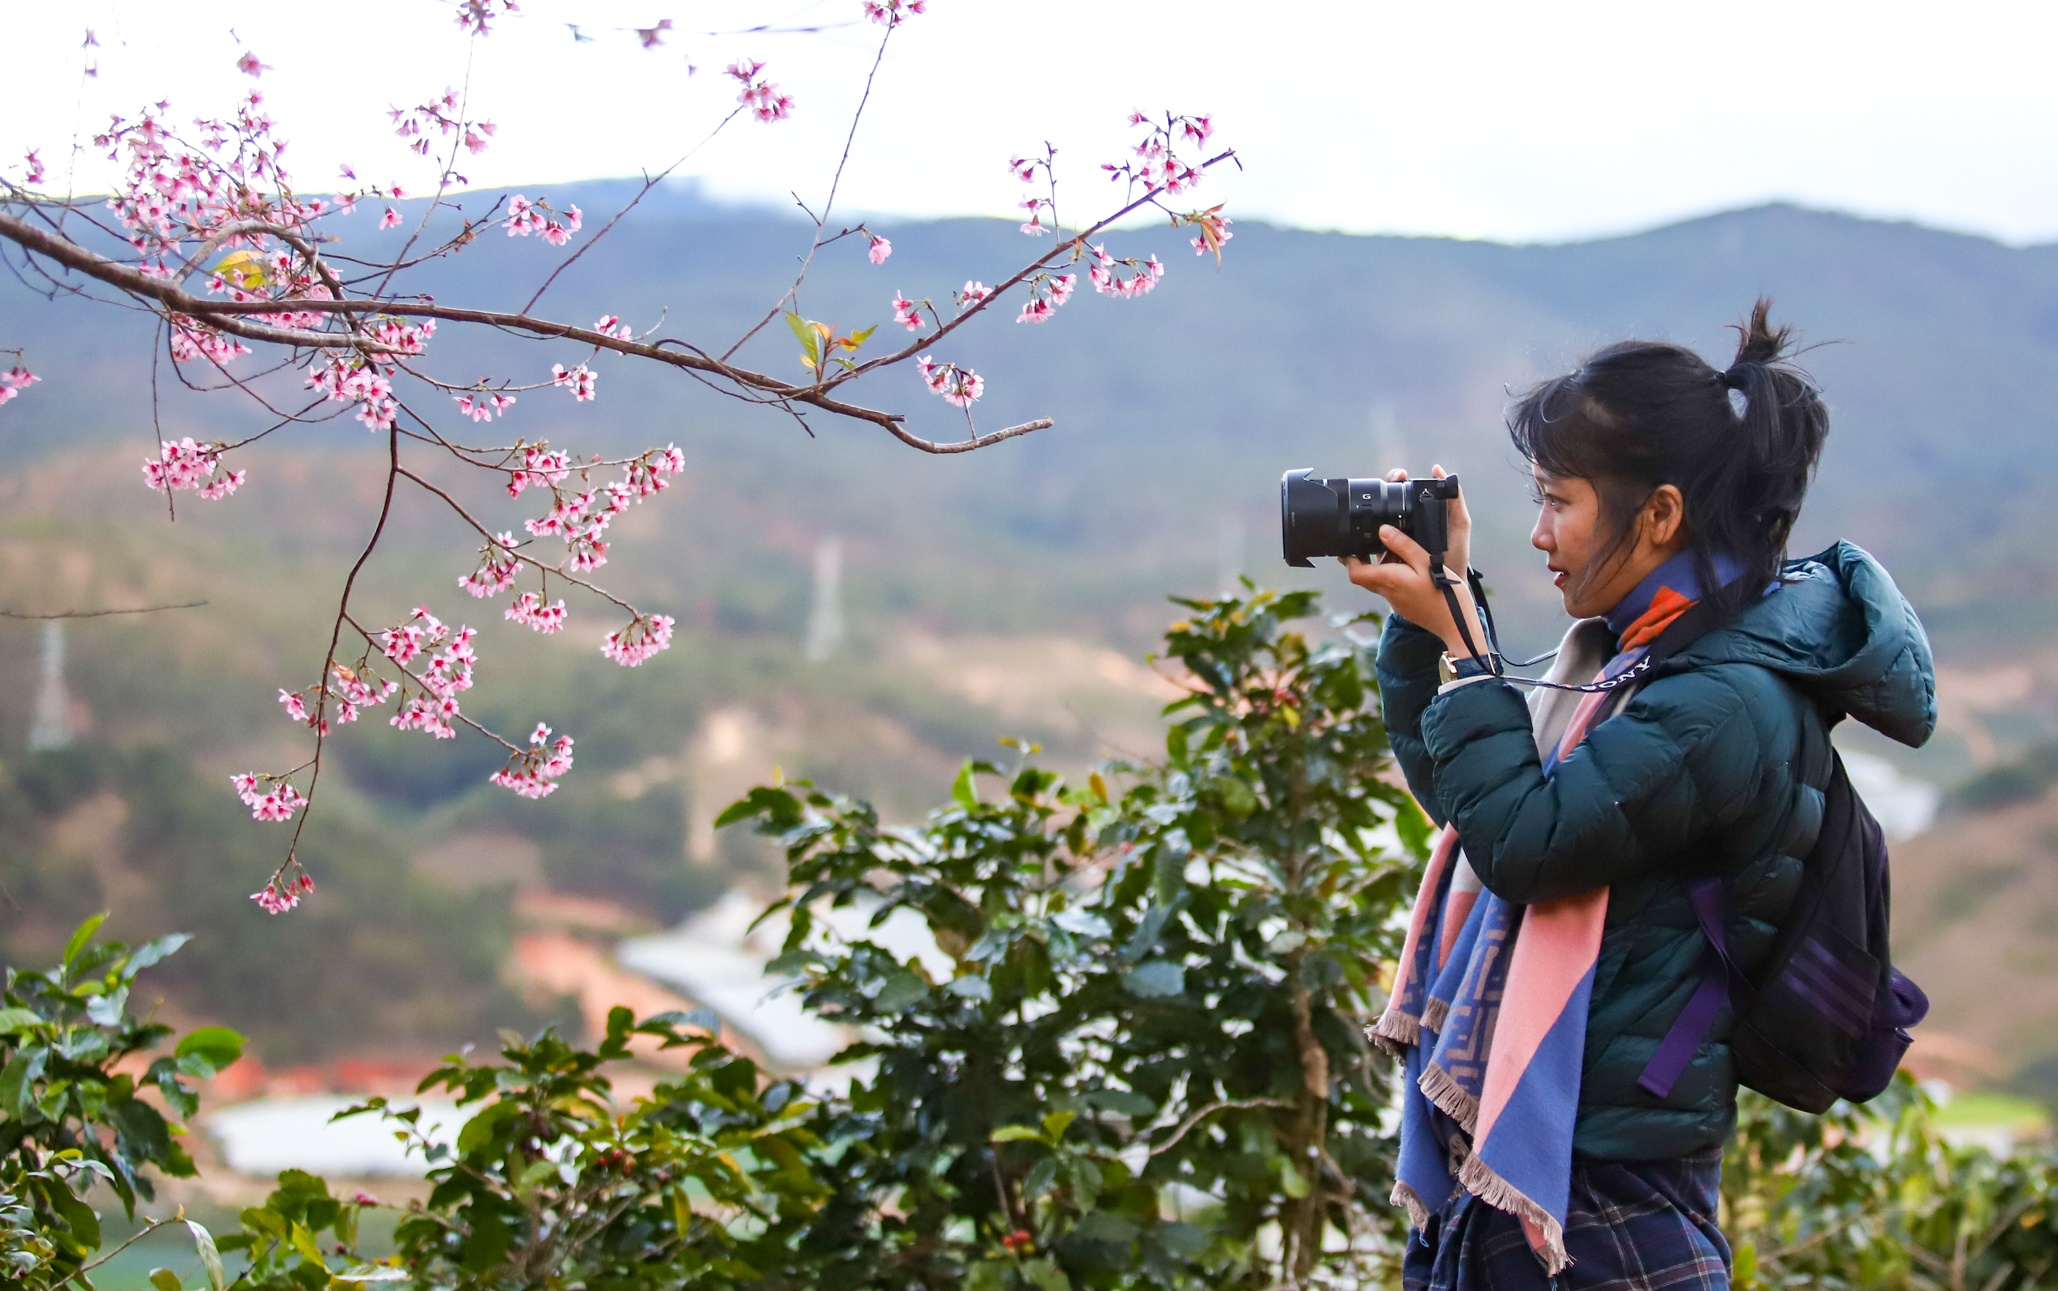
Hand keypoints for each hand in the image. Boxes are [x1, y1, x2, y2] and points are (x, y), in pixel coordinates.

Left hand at [1340, 466, 1487, 660]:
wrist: (1457, 626)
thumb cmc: (1444, 594)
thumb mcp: (1426, 562)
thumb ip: (1403, 546)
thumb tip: (1382, 530)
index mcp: (1389, 580)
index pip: (1355, 573)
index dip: (1349, 560)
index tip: (1351, 547)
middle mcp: (1388, 593)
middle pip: (1365, 577)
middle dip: (1363, 560)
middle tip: (1370, 544)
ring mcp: (1396, 602)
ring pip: (1379, 582)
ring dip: (1382, 567)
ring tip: (1397, 552)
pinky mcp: (1405, 606)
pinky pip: (1392, 589)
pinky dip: (1394, 576)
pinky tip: (1410, 568)